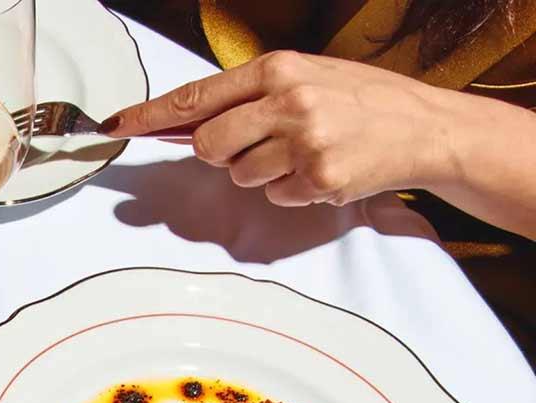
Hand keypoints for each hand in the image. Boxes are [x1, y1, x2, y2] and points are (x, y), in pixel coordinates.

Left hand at [107, 51, 465, 207]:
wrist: (425, 127)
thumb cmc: (359, 101)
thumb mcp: (305, 78)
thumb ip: (247, 97)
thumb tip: (180, 125)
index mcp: (279, 68)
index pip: (196, 95)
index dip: (150, 116)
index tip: (117, 126)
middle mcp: (288, 100)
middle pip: (207, 144)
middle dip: (222, 151)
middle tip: (260, 142)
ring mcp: (304, 141)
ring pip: (239, 174)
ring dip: (262, 171)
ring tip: (304, 151)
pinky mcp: (317, 177)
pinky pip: (274, 195)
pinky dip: (291, 189)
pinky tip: (322, 168)